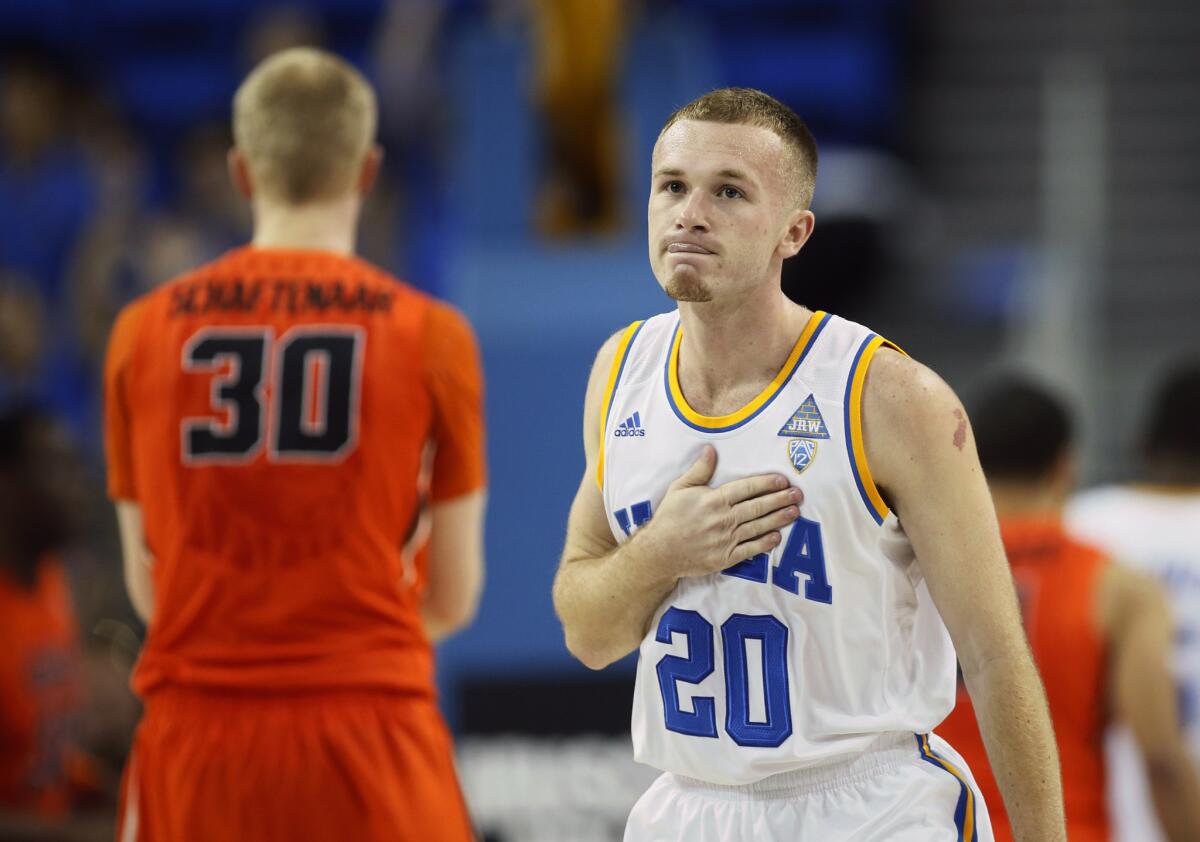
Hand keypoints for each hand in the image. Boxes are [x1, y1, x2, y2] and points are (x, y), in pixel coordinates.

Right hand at [636, 445, 801, 581]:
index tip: (783, 480)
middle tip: (798, 494)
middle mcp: (724, 519)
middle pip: (758, 506)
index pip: (747, 488)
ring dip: (779, 519)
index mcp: (714, 499)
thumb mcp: (680, 488)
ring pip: (759, 526)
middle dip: (780, 499)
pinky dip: (765, 543)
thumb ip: (699, 470)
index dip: (767, 483)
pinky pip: (751, 550)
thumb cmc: (669, 518)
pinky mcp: (726, 557)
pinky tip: (777, 537)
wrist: (659, 552)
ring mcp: (726, 539)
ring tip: (794, 512)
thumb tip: (711, 449)